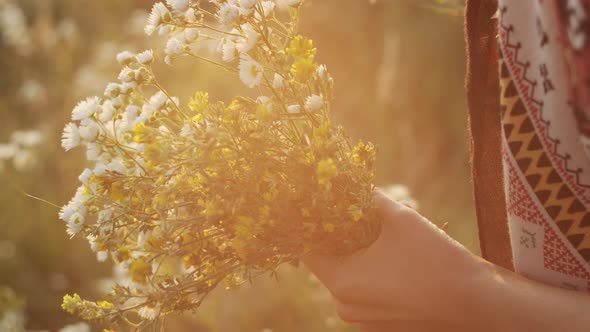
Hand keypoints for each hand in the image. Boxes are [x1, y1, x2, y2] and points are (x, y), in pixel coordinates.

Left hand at [303, 192, 487, 328]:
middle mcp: (345, 306)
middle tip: (349, 211)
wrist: (478, 304)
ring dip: (354, 253)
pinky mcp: (380, 323)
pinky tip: (389, 255)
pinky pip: (363, 291)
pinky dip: (368, 272)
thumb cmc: (437, 259)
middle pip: (327, 263)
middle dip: (336, 236)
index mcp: (342, 282)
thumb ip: (369, 198)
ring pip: (347, 277)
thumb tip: (350, 180)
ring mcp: (363, 319)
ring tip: (374, 230)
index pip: (308, 249)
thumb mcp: (401, 218)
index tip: (320, 204)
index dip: (311, 224)